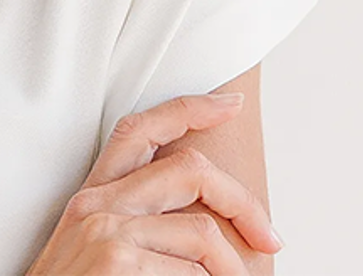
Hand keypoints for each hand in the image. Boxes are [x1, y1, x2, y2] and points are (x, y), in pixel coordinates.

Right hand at [22, 92, 282, 274]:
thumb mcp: (93, 247)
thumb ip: (138, 222)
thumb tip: (205, 223)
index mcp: (93, 196)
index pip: (141, 130)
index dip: (191, 108)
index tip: (232, 104)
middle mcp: (97, 204)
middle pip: (190, 168)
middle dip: (242, 202)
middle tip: (268, 236)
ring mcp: (107, 232)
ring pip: (202, 233)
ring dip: (231, 270)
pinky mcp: (117, 262)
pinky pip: (193, 275)